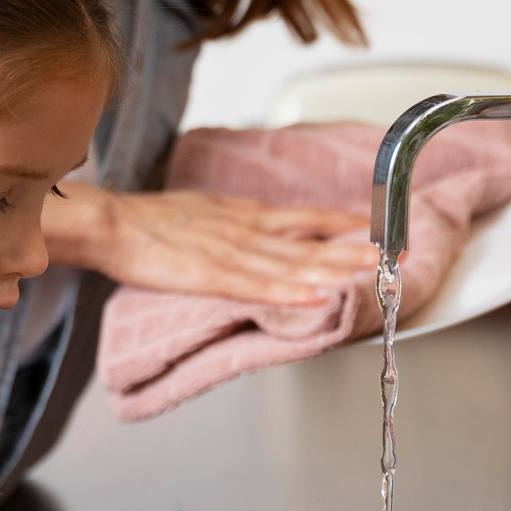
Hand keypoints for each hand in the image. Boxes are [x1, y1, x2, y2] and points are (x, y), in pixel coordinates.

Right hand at [45, 185, 378, 305]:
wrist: (110, 222)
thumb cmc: (150, 223)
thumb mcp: (208, 213)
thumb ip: (241, 226)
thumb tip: (269, 235)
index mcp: (246, 217)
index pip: (309, 220)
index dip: (349, 226)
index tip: (384, 230)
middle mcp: (248, 231)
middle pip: (312, 243)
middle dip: (359, 250)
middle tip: (400, 254)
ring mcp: (231, 252)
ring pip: (293, 264)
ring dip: (336, 269)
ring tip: (374, 273)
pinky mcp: (209, 275)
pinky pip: (256, 286)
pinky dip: (288, 292)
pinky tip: (315, 297)